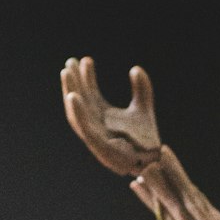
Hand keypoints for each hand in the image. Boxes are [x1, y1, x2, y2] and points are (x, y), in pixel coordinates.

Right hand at [61, 56, 161, 175]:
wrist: (154, 161)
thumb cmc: (145, 139)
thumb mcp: (144, 108)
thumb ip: (142, 89)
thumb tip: (135, 68)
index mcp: (102, 116)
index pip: (90, 93)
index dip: (86, 76)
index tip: (85, 59)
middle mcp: (95, 126)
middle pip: (79, 101)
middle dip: (72, 82)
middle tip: (69, 62)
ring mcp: (96, 137)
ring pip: (76, 114)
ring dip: (70, 93)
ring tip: (66, 74)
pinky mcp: (99, 147)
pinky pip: (84, 129)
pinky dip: (77, 113)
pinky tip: (72, 96)